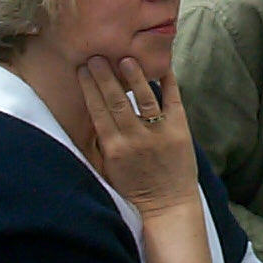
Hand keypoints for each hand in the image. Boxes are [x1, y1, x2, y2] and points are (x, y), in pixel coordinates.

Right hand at [78, 56, 198, 216]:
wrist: (167, 207)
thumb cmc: (134, 190)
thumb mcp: (107, 170)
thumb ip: (97, 145)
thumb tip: (86, 118)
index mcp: (114, 148)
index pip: (97, 111)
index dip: (89, 88)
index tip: (82, 69)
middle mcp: (135, 138)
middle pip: (116, 101)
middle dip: (105, 76)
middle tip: (97, 56)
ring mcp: (159, 133)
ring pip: (144, 98)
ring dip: (134, 77)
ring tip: (126, 58)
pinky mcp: (180, 130)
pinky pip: (173, 100)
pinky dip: (169, 82)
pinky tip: (162, 65)